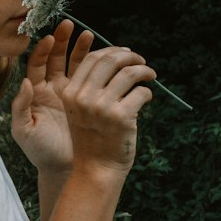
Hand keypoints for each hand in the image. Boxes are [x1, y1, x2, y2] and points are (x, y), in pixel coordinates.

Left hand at [10, 21, 95, 170]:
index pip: (37, 64)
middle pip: (56, 58)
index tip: (49, 37)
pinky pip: (92, 78)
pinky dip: (97, 65)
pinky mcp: (87, 100)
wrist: (63, 168)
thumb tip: (25, 82)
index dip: (42, 50)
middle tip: (69, 25)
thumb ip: (20, 107)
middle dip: (62, 40)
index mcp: (35, 93)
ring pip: (75, 64)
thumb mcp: (24, 131)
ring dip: (81, 49)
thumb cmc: (40, 152)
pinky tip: (103, 56)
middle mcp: (52, 88)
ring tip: (89, 35)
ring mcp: (70, 93)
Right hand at [62, 42, 155, 177]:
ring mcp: (102, 107)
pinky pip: (141, 92)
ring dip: (144, 70)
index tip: (126, 52)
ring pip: (129, 73)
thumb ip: (90, 87)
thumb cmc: (92, 139)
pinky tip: (147, 97)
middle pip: (111, 61)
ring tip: (150, 74)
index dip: (112, 50)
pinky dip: (147, 92)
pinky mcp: (122, 117)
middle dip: (130, 56)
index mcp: (70, 92)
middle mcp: (84, 97)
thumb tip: (118, 59)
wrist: (96, 170)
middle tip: (141, 60)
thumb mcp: (79, 111)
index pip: (92, 58)